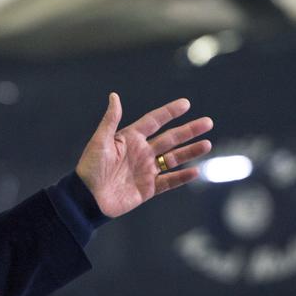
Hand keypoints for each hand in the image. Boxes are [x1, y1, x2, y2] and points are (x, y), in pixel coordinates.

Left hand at [75, 93, 212, 217]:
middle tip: (207, 122)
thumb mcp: (100, 141)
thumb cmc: (90, 168)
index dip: (169, 112)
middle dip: (189, 131)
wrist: (87, 199)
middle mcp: (141, 152)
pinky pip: (169, 181)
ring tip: (207, 144)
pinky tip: (195, 171)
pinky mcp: (148, 189)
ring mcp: (146, 170)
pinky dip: (182, 177)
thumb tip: (114, 96)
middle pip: (170, 139)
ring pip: (173, 159)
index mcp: (130, 139)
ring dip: (190, 151)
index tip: (186, 104)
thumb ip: (110, 120)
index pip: (154, 121)